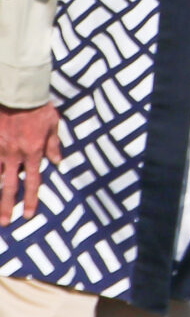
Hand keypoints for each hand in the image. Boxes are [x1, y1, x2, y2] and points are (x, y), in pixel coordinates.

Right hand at [0, 103, 60, 221]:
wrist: (18, 93)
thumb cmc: (38, 107)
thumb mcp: (53, 124)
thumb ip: (53, 144)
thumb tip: (57, 161)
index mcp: (33, 152)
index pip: (33, 181)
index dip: (31, 199)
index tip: (29, 214)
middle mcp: (15, 155)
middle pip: (10, 186)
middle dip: (7, 206)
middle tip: (5, 223)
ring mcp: (0, 149)